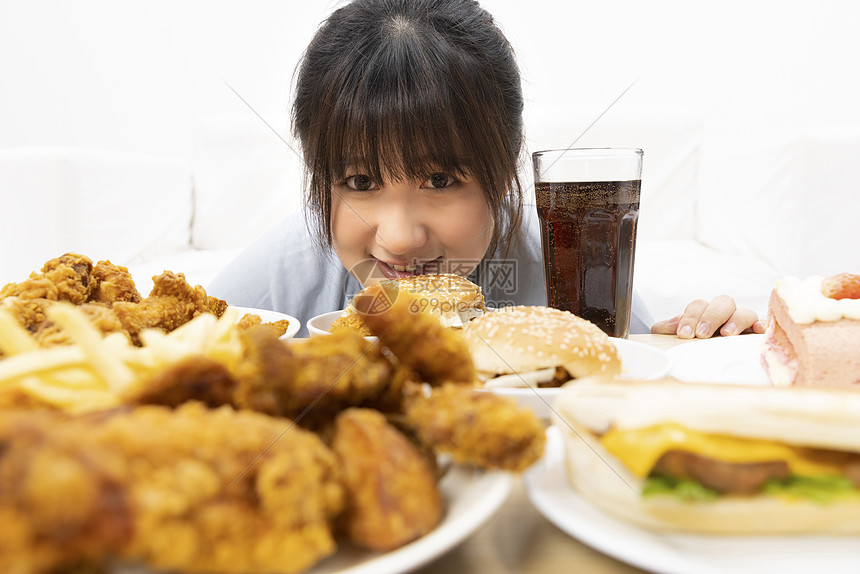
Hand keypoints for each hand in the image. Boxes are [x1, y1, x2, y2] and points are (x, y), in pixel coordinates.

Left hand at [650, 295, 765, 338]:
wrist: (714, 366)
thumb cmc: (697, 347)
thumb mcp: (681, 339)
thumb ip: (670, 330)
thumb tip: (660, 328)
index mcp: (705, 313)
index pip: (699, 305)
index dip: (691, 317)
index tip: (684, 333)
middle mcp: (725, 315)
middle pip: (723, 302)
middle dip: (711, 316)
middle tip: (702, 334)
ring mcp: (744, 324)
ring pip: (745, 312)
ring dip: (735, 321)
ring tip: (726, 334)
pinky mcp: (757, 337)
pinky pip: (763, 326)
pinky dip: (761, 325)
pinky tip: (758, 331)